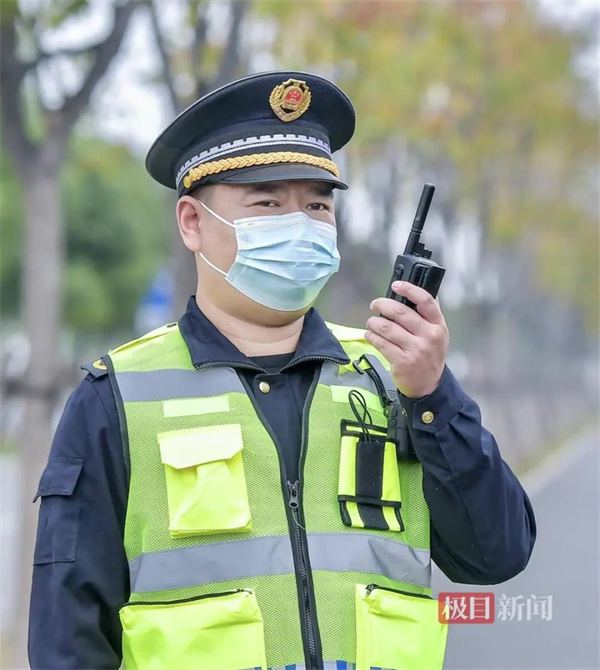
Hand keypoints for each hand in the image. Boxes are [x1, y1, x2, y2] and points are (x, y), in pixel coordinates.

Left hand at [366, 281, 448, 397]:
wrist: (429, 384)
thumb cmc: (430, 354)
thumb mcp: (437, 333)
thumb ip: (428, 314)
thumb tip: (415, 290)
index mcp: (438, 325)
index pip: (425, 301)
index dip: (409, 289)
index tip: (396, 285)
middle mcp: (429, 336)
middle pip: (400, 312)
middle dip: (382, 304)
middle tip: (375, 304)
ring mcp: (416, 350)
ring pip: (387, 328)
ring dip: (374, 322)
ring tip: (371, 323)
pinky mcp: (402, 361)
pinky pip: (380, 343)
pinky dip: (371, 336)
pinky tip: (370, 335)